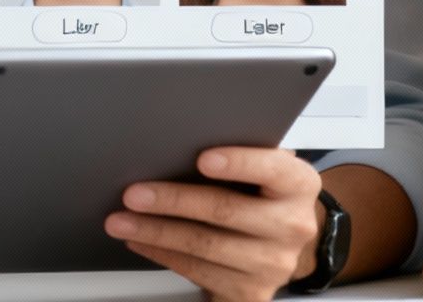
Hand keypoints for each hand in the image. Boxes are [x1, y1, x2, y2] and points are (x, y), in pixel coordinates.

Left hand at [105, 147, 321, 301]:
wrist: (274, 249)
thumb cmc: (260, 197)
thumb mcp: (261, 171)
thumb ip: (239, 154)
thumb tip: (184, 136)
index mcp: (298, 184)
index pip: (273, 169)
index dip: (238, 163)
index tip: (203, 158)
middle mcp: (293, 225)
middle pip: (226, 210)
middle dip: (172, 200)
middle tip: (134, 194)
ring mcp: (274, 263)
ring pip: (205, 245)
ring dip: (156, 232)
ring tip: (123, 220)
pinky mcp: (252, 291)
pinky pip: (198, 272)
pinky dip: (162, 254)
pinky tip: (141, 240)